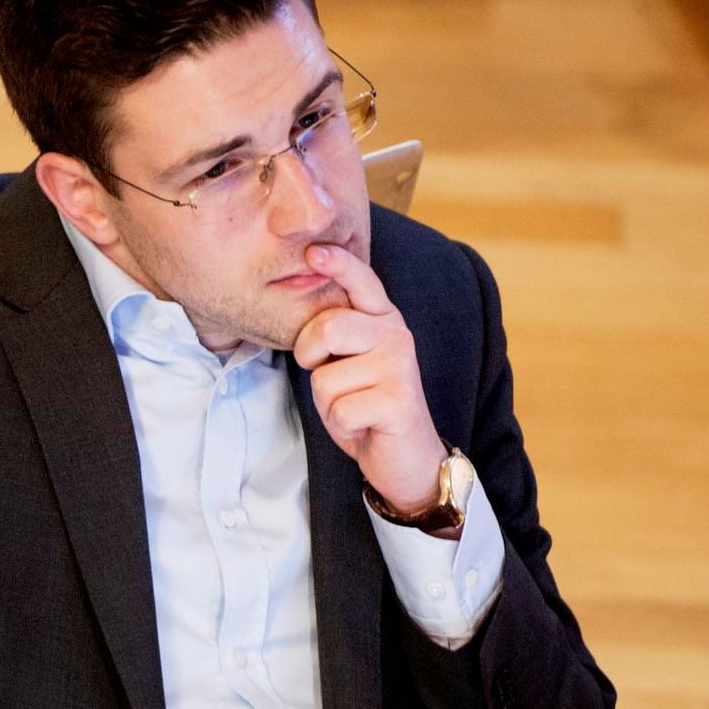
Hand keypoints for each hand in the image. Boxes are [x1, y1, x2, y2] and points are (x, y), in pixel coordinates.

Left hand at [289, 244, 442, 515]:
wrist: (406, 458)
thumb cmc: (367, 405)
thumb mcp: (348, 361)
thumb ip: (333, 332)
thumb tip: (301, 302)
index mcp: (382, 319)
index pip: (361, 281)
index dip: (338, 263)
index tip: (313, 250)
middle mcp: (395, 334)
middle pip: (327, 327)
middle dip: (311, 356)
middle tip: (329, 375)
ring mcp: (400, 366)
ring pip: (326, 378)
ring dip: (328, 403)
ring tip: (355, 406)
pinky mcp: (399, 400)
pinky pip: (339, 410)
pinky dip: (342, 426)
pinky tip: (366, 424)